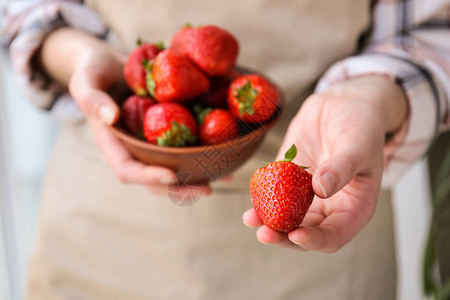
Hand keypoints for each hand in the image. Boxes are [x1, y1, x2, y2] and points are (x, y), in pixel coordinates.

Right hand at [39, 28, 210, 195]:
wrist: (111, 65)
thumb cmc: (94, 72)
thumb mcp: (86, 81)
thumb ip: (92, 98)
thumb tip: (110, 116)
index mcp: (114, 144)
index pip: (128, 170)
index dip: (148, 177)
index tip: (171, 176)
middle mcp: (134, 149)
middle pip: (155, 180)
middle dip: (180, 189)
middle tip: (206, 189)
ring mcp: (151, 143)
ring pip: (173, 169)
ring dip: (196, 178)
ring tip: (223, 177)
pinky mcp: (165, 133)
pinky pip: (184, 148)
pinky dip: (204, 155)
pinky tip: (228, 155)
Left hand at [243, 76, 406, 251]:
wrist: (343, 104)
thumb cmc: (361, 125)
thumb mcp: (359, 144)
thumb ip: (343, 167)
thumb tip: (321, 190)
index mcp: (354, 207)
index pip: (334, 236)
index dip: (315, 240)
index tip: (296, 234)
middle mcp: (329, 206)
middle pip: (305, 232)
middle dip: (284, 237)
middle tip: (264, 233)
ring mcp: (306, 194)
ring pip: (286, 217)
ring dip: (268, 222)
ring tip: (250, 219)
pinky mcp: (289, 179)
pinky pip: (274, 194)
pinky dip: (262, 199)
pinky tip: (253, 197)